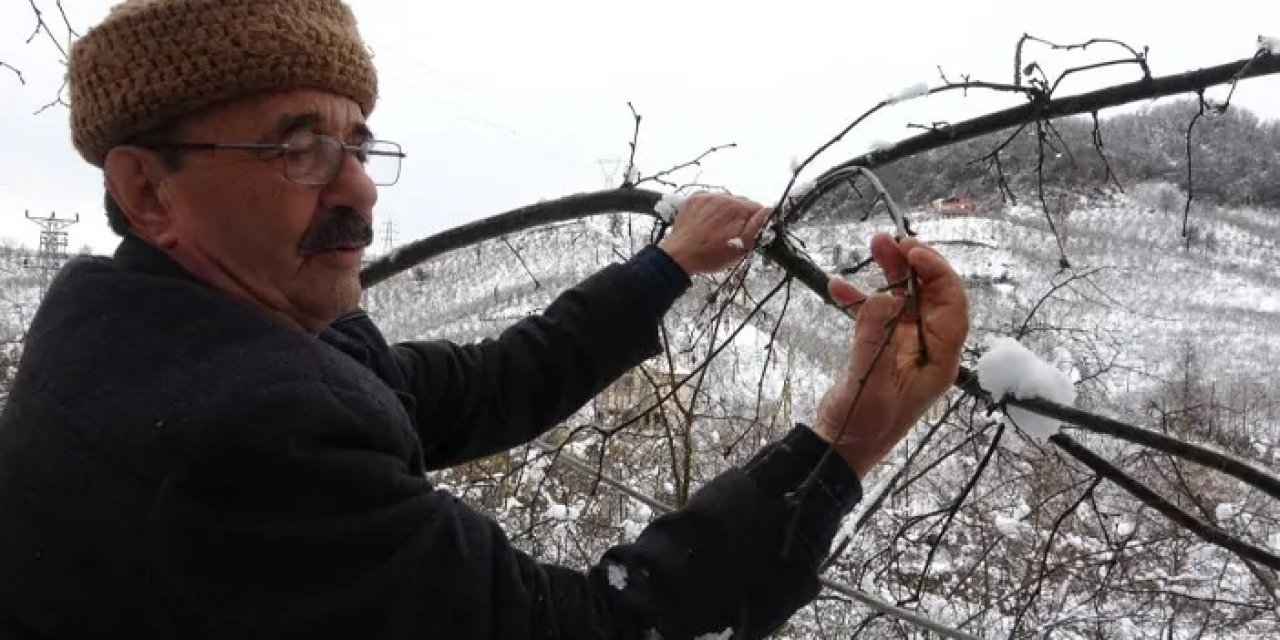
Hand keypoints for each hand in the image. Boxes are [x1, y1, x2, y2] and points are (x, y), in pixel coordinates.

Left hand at [657, 193, 768, 274]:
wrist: (679, 256)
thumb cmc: (710, 255)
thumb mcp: (741, 247)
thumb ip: (757, 227)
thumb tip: (769, 211)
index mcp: (737, 208)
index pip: (758, 208)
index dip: (755, 223)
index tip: (747, 233)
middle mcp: (722, 197)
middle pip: (741, 203)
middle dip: (740, 216)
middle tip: (731, 234)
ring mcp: (706, 197)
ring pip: (725, 201)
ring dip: (725, 212)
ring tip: (716, 230)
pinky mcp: (694, 199)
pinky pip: (710, 200)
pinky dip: (711, 209)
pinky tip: (706, 224)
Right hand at [813, 233, 969, 477]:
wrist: (839, 448)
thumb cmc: (863, 424)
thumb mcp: (871, 380)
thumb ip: (876, 336)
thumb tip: (885, 296)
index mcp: (939, 359)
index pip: (951, 306)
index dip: (937, 273)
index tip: (913, 251)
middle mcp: (927, 349)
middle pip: (930, 296)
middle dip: (913, 265)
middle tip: (890, 240)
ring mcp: (904, 348)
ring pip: (904, 300)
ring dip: (889, 273)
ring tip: (873, 246)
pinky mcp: (881, 349)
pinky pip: (876, 315)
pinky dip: (860, 299)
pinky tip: (837, 286)